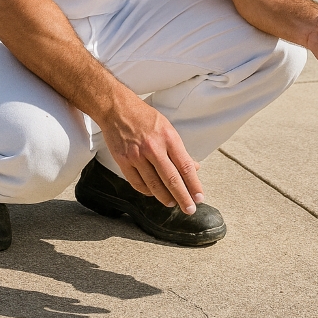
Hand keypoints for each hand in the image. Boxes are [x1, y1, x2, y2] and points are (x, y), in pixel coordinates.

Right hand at [98, 82, 203, 214]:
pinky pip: (137, 183)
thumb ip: (179, 150)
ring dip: (165, 198)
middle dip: (183, 197)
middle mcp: (153, 148)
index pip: (185, 166)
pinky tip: (153, 194)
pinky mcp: (123, 161)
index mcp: (168, 138)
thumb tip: (194, 168)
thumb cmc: (145, 117)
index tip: (199, 197)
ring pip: (154, 185)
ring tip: (172, 203)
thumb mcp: (167, 128)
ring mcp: (137, 155)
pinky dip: (147, 191)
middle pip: (171, 179)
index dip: (194, 184)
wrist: (117, 108)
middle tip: (190, 209)